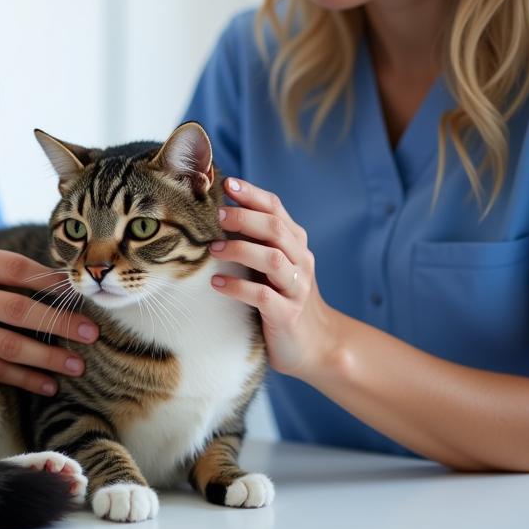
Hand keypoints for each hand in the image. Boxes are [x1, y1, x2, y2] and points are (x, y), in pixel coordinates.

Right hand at [0, 243, 98, 395]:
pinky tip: (48, 384)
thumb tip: (59, 281)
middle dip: (60, 323)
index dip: (53, 282)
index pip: (19, 269)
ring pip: (9, 346)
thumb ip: (1, 268)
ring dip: (47, 358)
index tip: (82, 295)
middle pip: (19, 310)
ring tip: (77, 365)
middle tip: (92, 334)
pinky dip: (24, 378)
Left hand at [209, 178, 334, 378]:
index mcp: (295, 242)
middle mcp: (300, 260)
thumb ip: (254, 238)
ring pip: (272, 259)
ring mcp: (296, 288)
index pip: (276, 209)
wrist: (315, 345)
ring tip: (213, 250)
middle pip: (275, 229)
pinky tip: (217, 283)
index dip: (252, 194)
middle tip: (217, 215)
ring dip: (240, 250)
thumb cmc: (282, 296)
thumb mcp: (272, 263)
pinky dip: (238, 287)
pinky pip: (263, 297)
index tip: (227, 183)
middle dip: (244, 218)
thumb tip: (219, 209)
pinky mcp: (287, 315)